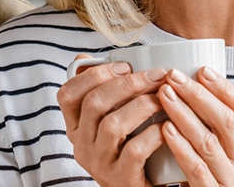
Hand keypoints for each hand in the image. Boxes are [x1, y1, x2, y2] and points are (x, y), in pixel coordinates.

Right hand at [58, 55, 167, 185]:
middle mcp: (81, 145)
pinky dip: (152, 134)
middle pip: (94, 103)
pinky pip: (134, 151)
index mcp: (76, 127)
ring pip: (113, 125)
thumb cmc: (132, 149)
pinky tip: (166, 126)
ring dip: (142, 105)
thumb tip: (85, 58)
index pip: (67, 94)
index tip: (124, 65)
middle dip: (128, 83)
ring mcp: (99, 164)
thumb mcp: (110, 122)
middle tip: (156, 75)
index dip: (93, 74)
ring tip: (163, 97)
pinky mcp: (120, 179)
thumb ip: (103, 94)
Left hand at [158, 67, 233, 186]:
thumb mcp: (214, 154)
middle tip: (172, 76)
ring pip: (209, 141)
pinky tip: (165, 130)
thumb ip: (207, 128)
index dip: (225, 88)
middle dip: (198, 94)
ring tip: (163, 95)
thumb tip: (186, 85)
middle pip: (225, 121)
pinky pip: (197, 168)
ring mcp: (229, 181)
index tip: (202, 69)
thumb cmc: (203, 181)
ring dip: (184, 114)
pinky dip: (181, 146)